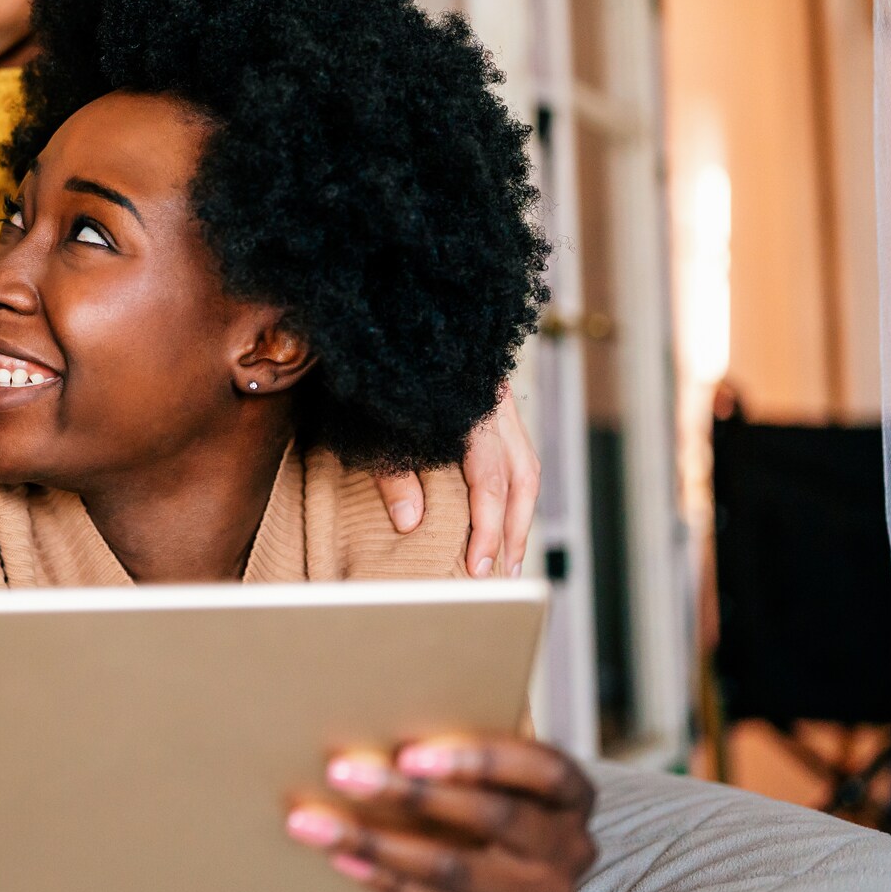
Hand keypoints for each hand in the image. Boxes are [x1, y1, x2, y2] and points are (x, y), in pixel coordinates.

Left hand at [286, 733, 594, 891]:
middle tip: (342, 773)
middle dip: (410, 795)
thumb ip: (464, 750)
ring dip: (376, 842)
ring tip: (316, 823)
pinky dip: (384, 881)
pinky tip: (341, 859)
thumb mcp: (495, 779)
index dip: (479, 759)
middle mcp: (570, 848)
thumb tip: (381, 714)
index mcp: (572, 795)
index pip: (541, 768)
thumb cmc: (488, 811)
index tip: (407, 752)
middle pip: (493, 817)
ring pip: (453, 868)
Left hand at [370, 386, 538, 577]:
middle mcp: (491, 400)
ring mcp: (495, 397)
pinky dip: (511, 487)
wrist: (375, 317)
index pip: (490, 480)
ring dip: (519, 513)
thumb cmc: (365, 370)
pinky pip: (514, 449)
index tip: (479, 569)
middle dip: (513, 530)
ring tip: (506, 555)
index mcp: (467, 407)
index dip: (487, 530)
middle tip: (503, 574)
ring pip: (525, 463)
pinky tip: (501, 513)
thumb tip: (412, 523)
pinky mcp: (489, 398)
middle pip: (521, 476)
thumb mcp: (369, 425)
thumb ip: (392, 473)